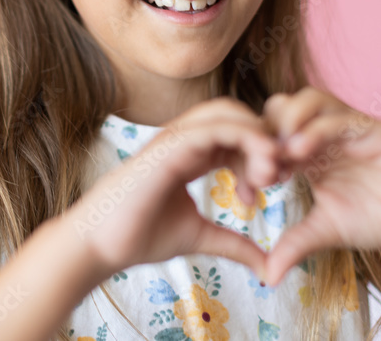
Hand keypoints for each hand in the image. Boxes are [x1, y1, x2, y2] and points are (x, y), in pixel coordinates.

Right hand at [63, 97, 282, 281]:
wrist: (102, 245)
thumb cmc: (141, 237)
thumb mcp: (200, 237)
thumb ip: (234, 244)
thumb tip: (268, 269)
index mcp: (189, 155)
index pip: (234, 135)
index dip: (259, 154)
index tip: (272, 186)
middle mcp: (183, 140)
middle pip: (235, 116)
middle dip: (264, 138)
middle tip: (278, 175)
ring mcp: (174, 139)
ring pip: (226, 112)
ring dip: (257, 135)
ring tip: (272, 171)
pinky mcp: (167, 146)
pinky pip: (213, 127)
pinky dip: (243, 137)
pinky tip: (261, 166)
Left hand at [260, 86, 380, 285]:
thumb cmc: (377, 220)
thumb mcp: (326, 232)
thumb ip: (296, 245)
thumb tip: (267, 277)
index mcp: (307, 153)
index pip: (267, 136)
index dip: (252, 159)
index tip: (247, 191)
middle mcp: (323, 134)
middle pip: (280, 107)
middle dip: (264, 133)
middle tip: (261, 169)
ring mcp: (347, 127)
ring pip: (306, 99)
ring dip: (285, 121)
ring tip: (279, 155)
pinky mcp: (371, 128)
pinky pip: (338, 116)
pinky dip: (314, 129)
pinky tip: (300, 152)